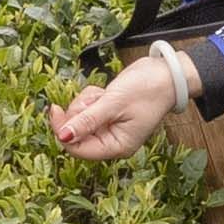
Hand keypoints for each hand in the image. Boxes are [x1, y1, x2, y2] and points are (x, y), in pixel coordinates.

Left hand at [52, 38, 204, 162]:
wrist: (168, 74)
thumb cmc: (148, 90)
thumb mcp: (113, 103)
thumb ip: (86, 120)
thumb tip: (63, 136)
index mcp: (117, 146)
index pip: (78, 149)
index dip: (63, 131)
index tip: (55, 109)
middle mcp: (113, 141)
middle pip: (76, 133)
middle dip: (80, 111)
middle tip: (95, 98)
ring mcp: (110, 127)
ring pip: (79, 118)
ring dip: (86, 102)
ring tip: (104, 94)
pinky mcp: (107, 114)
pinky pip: (87, 108)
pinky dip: (91, 98)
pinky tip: (105, 92)